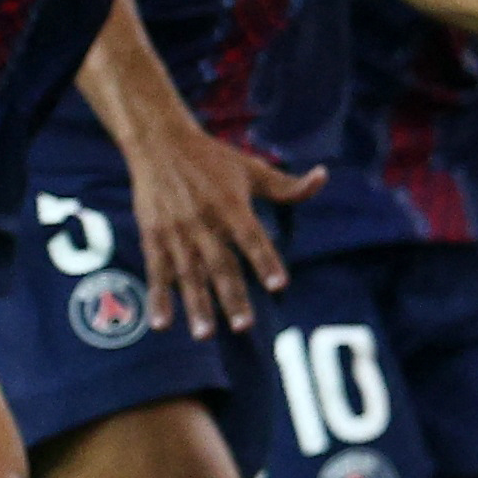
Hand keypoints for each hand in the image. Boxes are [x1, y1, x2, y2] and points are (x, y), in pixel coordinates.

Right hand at [119, 117, 325, 339]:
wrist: (159, 142)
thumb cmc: (212, 158)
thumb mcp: (251, 168)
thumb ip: (287, 185)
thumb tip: (323, 176)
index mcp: (231, 205)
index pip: (252, 238)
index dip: (266, 260)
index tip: (279, 285)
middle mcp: (204, 221)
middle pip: (221, 265)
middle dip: (232, 296)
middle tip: (244, 326)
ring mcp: (177, 232)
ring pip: (188, 275)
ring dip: (196, 306)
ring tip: (205, 334)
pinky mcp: (153, 236)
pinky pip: (156, 272)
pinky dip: (157, 298)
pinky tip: (160, 324)